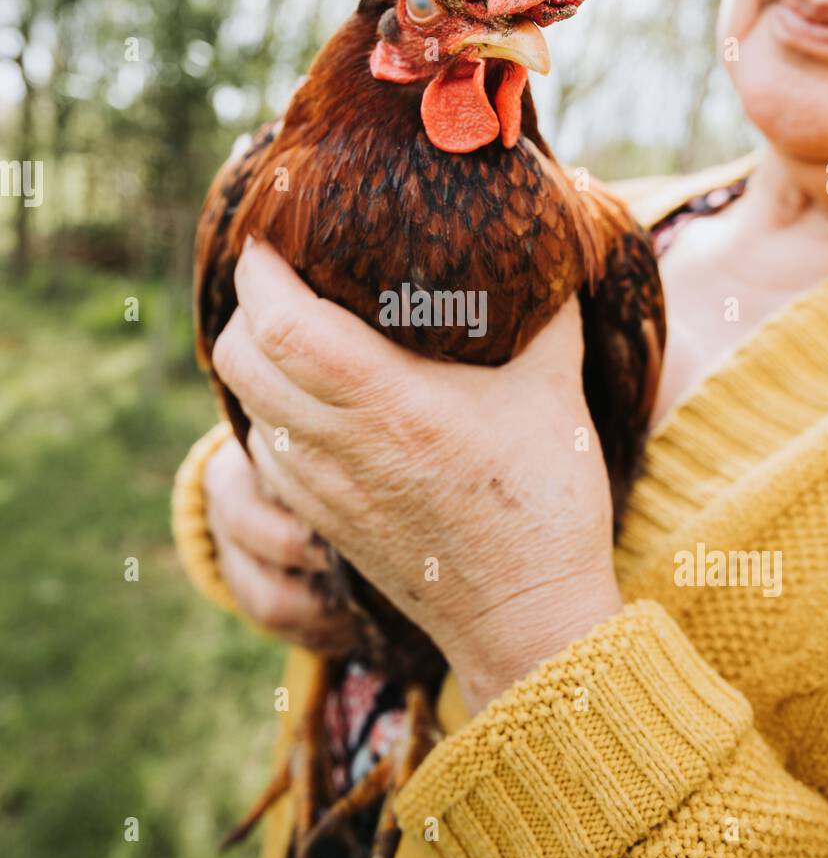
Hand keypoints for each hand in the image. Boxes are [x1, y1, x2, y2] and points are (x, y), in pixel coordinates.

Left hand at [213, 241, 622, 712]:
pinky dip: (268, 413)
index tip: (274, 238)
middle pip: (241, 358)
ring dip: (253, 360)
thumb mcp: (555, 392)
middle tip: (279, 277)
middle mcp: (341, 445)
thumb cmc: (544, 503)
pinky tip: (305, 400)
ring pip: (246, 407)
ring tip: (289, 329)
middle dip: (246, 308)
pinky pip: (265, 452)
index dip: (259, 273)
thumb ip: (548, 312)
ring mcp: (323, 489)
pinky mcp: (322, 520)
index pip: (281, 324)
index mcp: (391, 405)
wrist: (524, 619)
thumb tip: (551, 241)